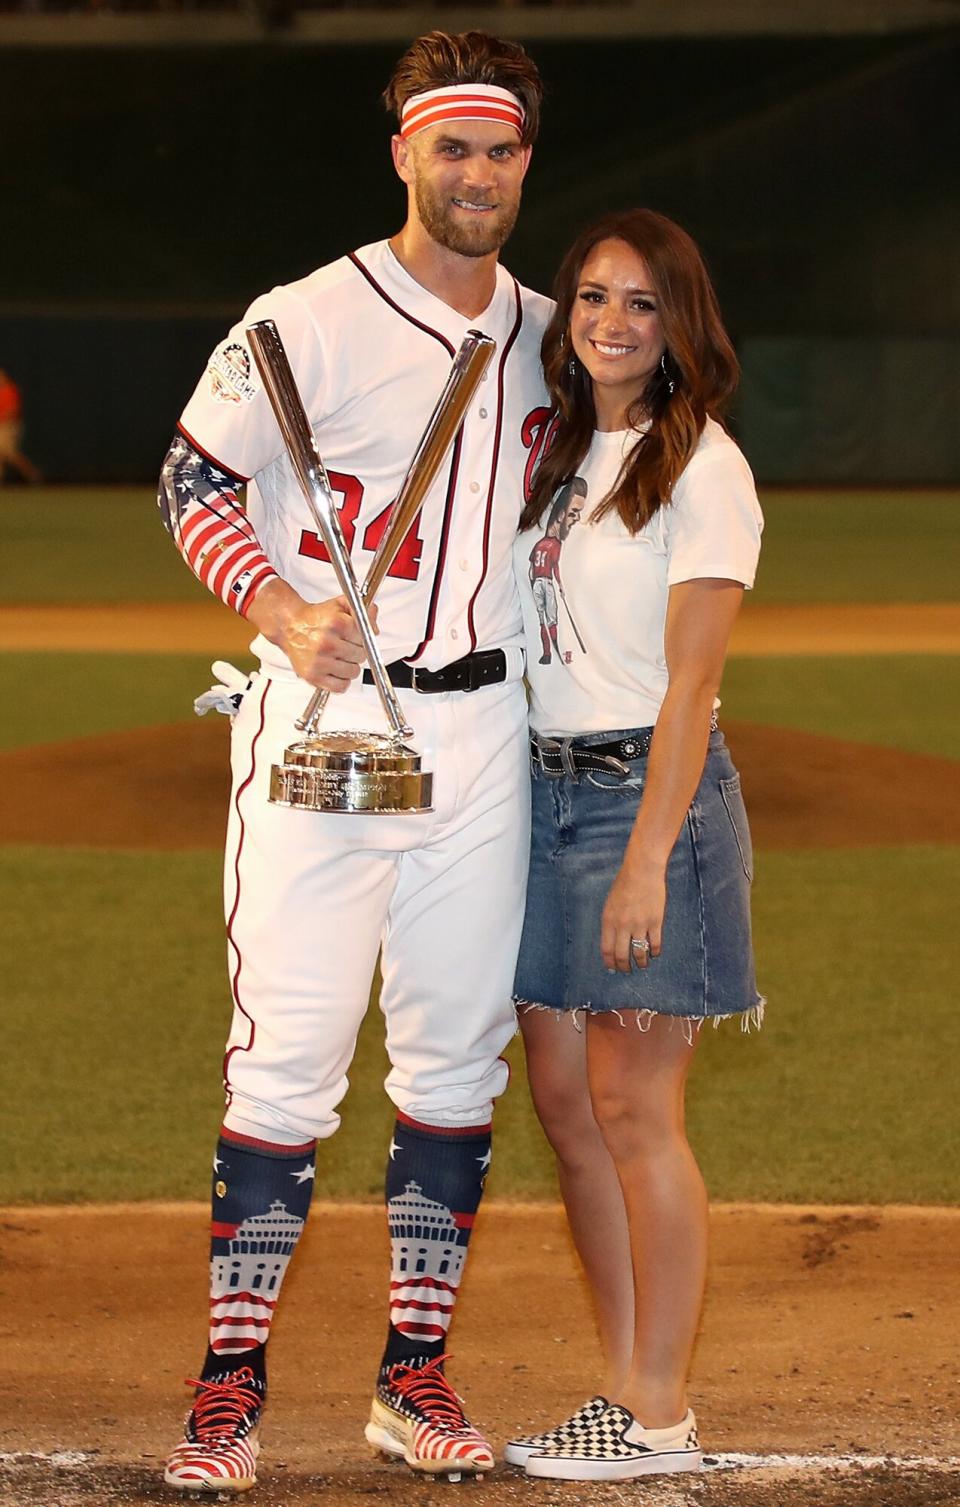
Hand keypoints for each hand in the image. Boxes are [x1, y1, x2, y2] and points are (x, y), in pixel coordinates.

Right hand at [248, 579, 376, 691]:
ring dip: (350, 666)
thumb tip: (373, 615)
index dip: (364, 636)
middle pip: (361, 655)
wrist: (290, 627)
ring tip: (340, 658)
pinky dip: (342, 681)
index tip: (356, 636)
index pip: (366, 636)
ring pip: (353, 672)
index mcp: (335, 623)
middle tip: (347, 646)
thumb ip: (360, 608)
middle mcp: (326, 642)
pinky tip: (336, 670)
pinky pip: (340, 687)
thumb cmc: (315, 618)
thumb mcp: (339, 606)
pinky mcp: (313, 676)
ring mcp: (319, 661)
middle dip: (357, 651)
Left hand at [600, 854, 665, 972]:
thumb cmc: (625, 884)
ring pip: (639, 953)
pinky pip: (655, 944)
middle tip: (627, 971)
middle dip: (624, 967)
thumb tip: (614, 940)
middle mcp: (622, 925)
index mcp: (608, 920)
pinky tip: (655, 954)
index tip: (612, 969)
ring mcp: (639, 925)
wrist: (642, 871)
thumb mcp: (610, 903)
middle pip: (621, 955)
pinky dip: (655, 952)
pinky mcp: (655, 922)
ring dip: (641, 963)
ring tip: (642, 965)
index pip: (606, 949)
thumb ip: (611, 922)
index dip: (609, 962)